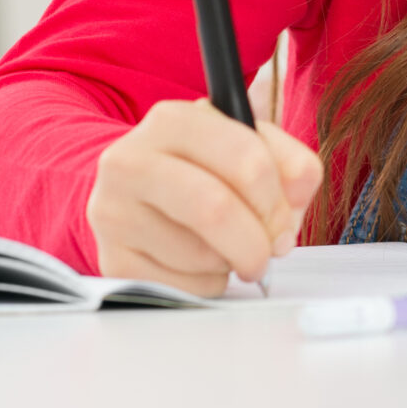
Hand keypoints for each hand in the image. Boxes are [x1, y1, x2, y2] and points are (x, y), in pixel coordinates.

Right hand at [87, 99, 322, 295]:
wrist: (137, 190)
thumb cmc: (204, 165)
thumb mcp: (250, 144)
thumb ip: (290, 164)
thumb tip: (295, 204)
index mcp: (172, 120)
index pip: (245, 159)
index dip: (277, 200)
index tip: (286, 220)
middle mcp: (129, 161)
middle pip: (214, 209)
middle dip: (257, 241)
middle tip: (272, 252)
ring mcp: (112, 213)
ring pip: (199, 255)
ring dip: (231, 261)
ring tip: (228, 246)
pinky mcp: (111, 261)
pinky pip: (179, 287)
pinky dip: (207, 284)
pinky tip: (201, 262)